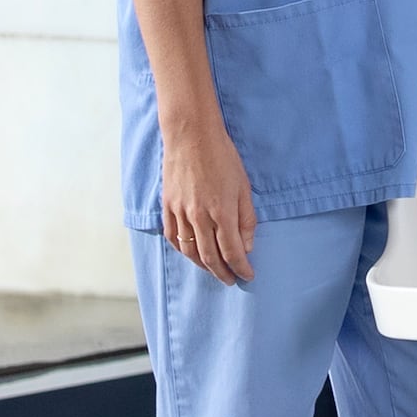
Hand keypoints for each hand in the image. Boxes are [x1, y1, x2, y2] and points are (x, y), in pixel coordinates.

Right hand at [157, 116, 255, 287]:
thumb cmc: (223, 158)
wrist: (191, 137)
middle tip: (232, 280)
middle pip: (210, 257)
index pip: (232, 252)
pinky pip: (173, 237)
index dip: (241, 268)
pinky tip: (191, 254)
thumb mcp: (244, 187)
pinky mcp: (167, 207)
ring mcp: (180, 212)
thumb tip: (246, 247)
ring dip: (203, 266)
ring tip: (214, 271)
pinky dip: (183, 251)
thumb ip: (246, 219)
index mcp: (222, 211)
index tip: (248, 275)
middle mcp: (199, 216)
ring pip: (189, 251)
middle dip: (223, 273)